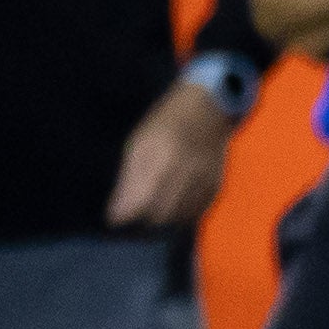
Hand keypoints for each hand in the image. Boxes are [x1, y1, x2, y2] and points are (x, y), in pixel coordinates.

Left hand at [103, 78, 234, 229]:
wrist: (209, 109)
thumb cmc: (165, 123)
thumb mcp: (139, 143)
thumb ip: (129, 180)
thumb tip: (114, 215)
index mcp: (161, 155)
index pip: (140, 201)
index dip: (124, 214)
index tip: (112, 217)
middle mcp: (185, 171)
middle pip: (159, 215)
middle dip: (140, 220)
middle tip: (131, 211)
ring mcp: (204, 180)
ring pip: (177, 219)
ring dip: (160, 219)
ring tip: (149, 206)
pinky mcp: (216, 186)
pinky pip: (194, 214)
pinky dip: (179, 215)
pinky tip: (170, 203)